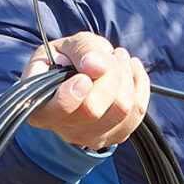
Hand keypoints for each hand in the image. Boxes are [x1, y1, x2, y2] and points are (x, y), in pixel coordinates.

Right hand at [22, 32, 149, 148]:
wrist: (80, 79)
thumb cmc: (67, 62)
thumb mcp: (66, 46)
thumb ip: (81, 50)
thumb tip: (95, 64)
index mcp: (43, 109)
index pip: (59, 110)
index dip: (72, 94)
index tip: (83, 77)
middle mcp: (66, 130)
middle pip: (94, 109)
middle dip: (109, 73)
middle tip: (110, 55)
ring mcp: (93, 137)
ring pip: (121, 111)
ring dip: (126, 76)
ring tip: (118, 58)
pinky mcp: (116, 136)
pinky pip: (138, 112)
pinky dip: (140, 83)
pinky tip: (131, 68)